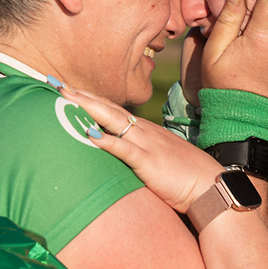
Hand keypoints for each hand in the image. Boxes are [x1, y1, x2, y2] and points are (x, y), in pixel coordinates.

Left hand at [58, 85, 220, 213]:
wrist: (212, 187)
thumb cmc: (186, 178)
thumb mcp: (159, 162)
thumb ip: (140, 157)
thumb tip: (123, 158)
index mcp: (145, 132)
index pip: (112, 110)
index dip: (90, 99)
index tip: (68, 90)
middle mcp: (143, 131)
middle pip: (107, 107)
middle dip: (80, 94)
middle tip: (55, 81)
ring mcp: (146, 144)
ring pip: (112, 119)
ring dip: (87, 106)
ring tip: (65, 95)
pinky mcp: (149, 162)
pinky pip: (124, 149)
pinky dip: (106, 140)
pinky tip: (88, 133)